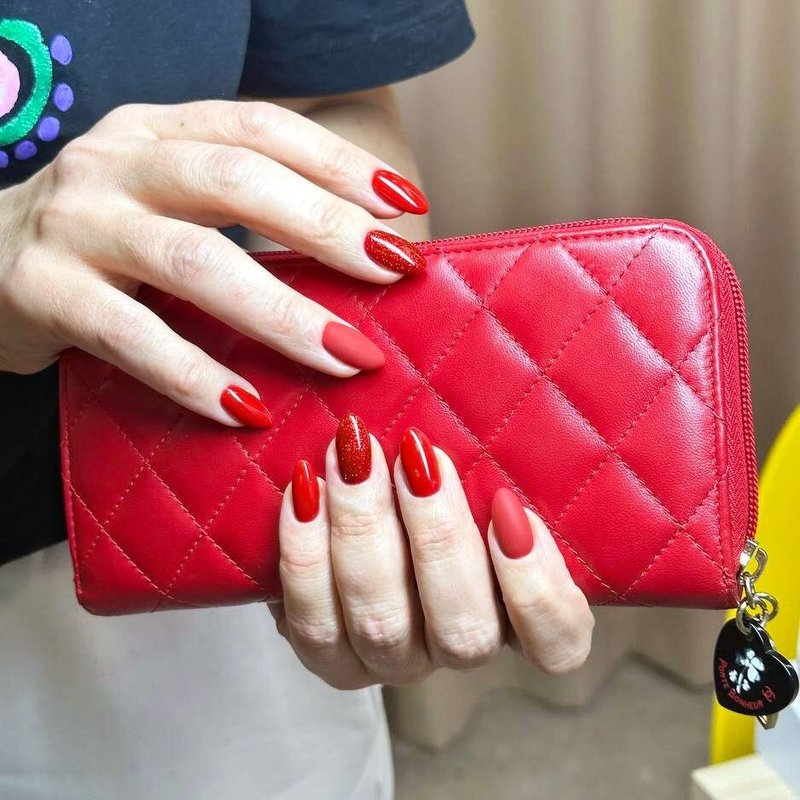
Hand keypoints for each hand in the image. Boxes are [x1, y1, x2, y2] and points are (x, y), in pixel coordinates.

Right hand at [0, 101, 428, 425]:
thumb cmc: (108, 239)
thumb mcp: (172, 200)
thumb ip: (247, 213)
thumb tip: (363, 256)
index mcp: (160, 132)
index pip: (261, 128)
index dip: (337, 162)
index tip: (405, 206)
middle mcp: (117, 163)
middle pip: (235, 180)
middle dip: (326, 227)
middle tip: (394, 270)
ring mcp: (76, 224)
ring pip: (192, 260)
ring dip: (280, 312)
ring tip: (345, 356)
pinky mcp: (43, 291)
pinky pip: (131, 336)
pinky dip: (195, 374)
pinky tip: (248, 408)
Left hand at [271, 415, 594, 688]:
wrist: (357, 515)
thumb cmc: (435, 482)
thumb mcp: (478, 470)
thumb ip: (498, 461)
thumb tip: (512, 386)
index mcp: (514, 617)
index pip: (557, 643)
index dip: (540, 589)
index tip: (510, 507)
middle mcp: (454, 646)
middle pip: (463, 631)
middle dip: (436, 536)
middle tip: (416, 455)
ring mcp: (388, 660)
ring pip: (382, 624)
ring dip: (365, 531)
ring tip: (352, 453)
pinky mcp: (326, 654)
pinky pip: (312, 622)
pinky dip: (307, 554)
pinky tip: (305, 488)